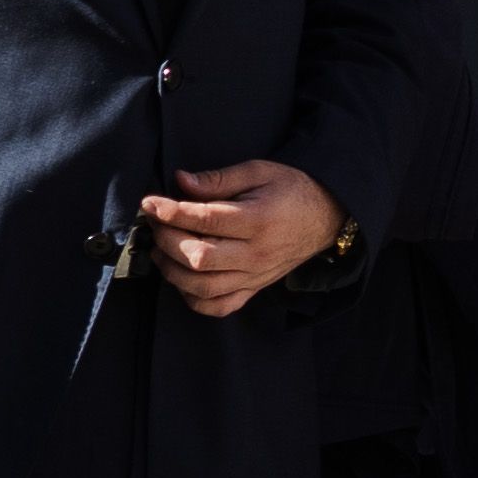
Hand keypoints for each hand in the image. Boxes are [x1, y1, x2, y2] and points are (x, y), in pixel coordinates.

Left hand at [140, 160, 346, 317]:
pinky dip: (193, 299)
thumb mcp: (260, 171)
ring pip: (201, 287)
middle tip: (157, 224)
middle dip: (167, 240)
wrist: (328, 215)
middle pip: (198, 257)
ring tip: (162, 250)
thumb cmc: (292, 189)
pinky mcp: (255, 288)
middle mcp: (256, 253)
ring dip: (172, 271)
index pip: (204, 220)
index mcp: (258, 220)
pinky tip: (183, 278)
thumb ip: (219, 179)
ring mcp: (255, 275)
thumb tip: (179, 182)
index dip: (170, 212)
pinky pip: (218, 306)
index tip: (150, 203)